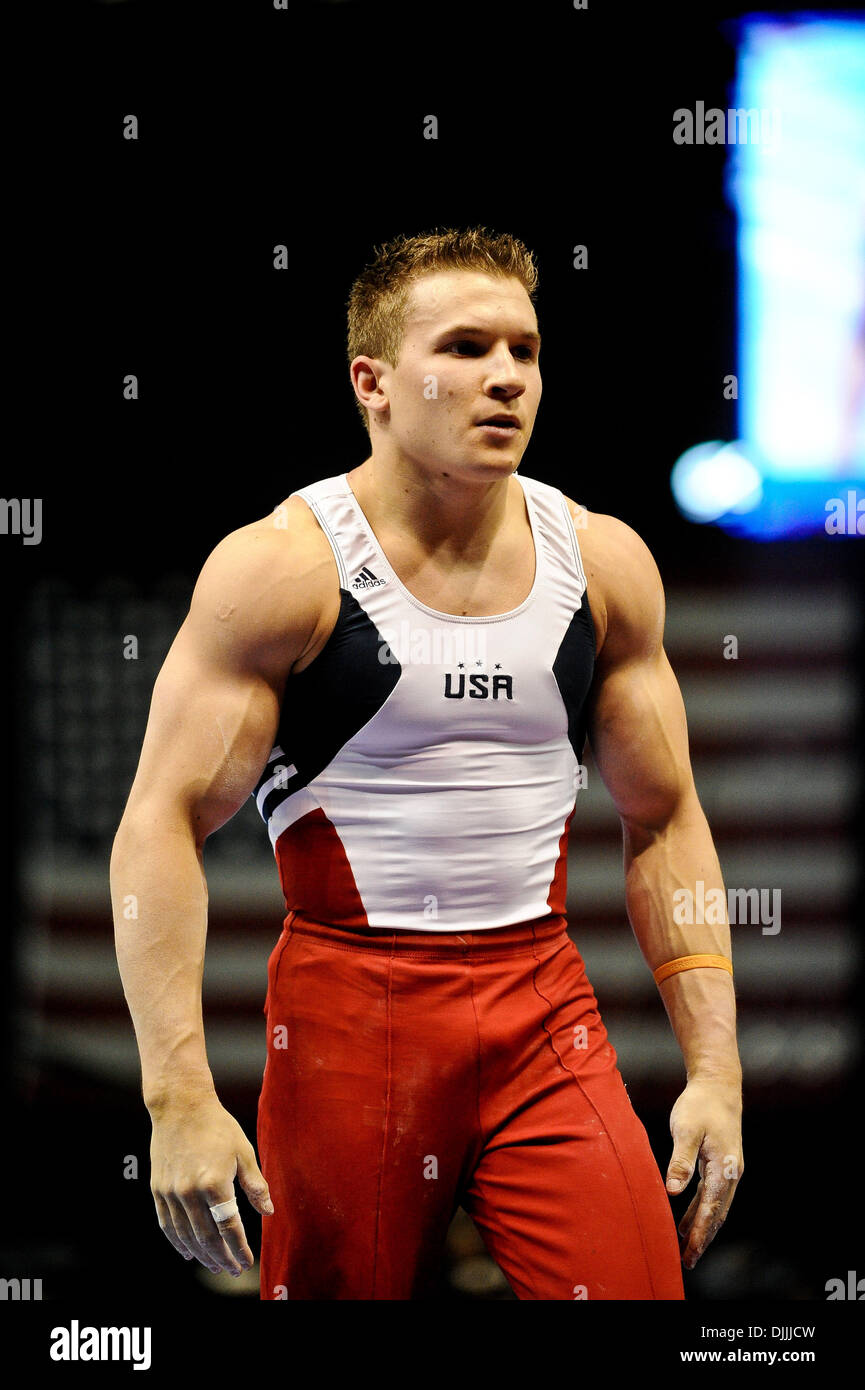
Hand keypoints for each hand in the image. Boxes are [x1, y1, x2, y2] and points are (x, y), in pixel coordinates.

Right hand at [149, 1092, 273, 1275]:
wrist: (180, 1106)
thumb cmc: (217, 1126)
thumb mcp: (243, 1151)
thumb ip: (255, 1185)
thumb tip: (268, 1212)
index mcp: (214, 1182)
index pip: (229, 1227)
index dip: (239, 1248)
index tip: (247, 1262)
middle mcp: (190, 1191)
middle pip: (207, 1237)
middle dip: (222, 1258)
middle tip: (233, 1270)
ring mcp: (171, 1192)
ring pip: (186, 1236)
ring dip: (202, 1255)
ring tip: (215, 1266)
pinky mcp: (158, 1190)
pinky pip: (167, 1225)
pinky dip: (177, 1242)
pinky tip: (188, 1252)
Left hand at [665, 1076, 742, 1269]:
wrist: (718, 1083)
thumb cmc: (701, 1104)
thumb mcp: (687, 1130)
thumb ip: (681, 1161)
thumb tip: (673, 1192)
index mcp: (724, 1168)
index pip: (711, 1209)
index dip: (700, 1233)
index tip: (690, 1252)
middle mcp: (731, 1173)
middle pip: (718, 1214)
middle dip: (703, 1238)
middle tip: (688, 1262)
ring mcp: (728, 1169)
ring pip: (716, 1206)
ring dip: (702, 1227)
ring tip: (687, 1249)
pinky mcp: (721, 1163)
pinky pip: (712, 1194)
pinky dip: (701, 1210)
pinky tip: (688, 1219)